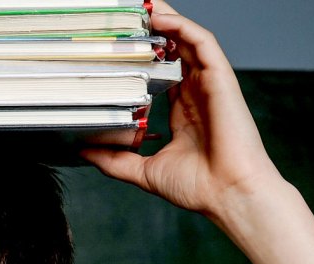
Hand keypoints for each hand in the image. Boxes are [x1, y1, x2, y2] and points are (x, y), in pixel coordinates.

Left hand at [81, 1, 281, 222]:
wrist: (229, 195)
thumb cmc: (199, 187)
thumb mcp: (144, 172)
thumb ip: (115, 161)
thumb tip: (85, 151)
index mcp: (182, 112)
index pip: (161, 73)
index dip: (142, 56)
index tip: (118, 46)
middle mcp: (196, 94)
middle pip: (174, 50)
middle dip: (152, 30)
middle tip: (127, 16)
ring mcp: (209, 84)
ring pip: (187, 39)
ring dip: (165, 19)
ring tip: (141, 6)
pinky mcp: (221, 78)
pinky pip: (202, 42)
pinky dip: (182, 25)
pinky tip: (160, 16)